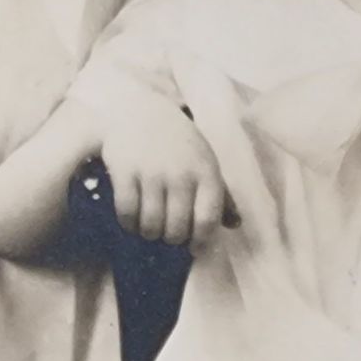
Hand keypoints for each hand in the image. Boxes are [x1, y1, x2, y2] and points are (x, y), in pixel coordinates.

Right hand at [96, 96, 227, 246]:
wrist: (141, 112)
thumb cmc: (180, 143)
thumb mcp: (205, 162)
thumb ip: (220, 194)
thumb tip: (235, 224)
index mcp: (206, 172)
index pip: (207, 219)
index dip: (201, 241)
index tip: (194, 248)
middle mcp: (181, 174)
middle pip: (176, 229)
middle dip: (172, 239)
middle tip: (168, 233)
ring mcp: (152, 173)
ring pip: (150, 226)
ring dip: (149, 233)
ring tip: (150, 227)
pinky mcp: (125, 171)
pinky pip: (126, 213)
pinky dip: (129, 224)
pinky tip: (133, 220)